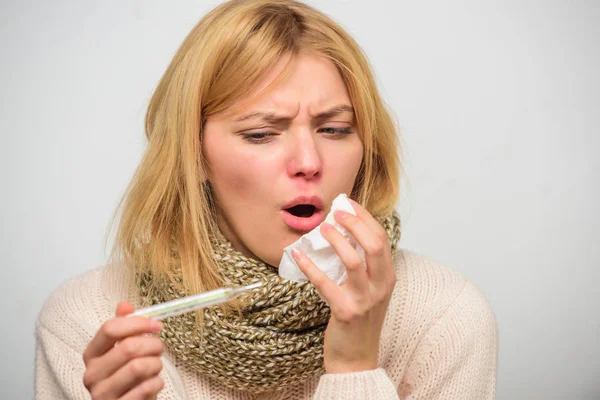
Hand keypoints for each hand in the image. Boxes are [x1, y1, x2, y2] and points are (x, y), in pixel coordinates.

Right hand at [82, 302, 165, 398]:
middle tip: (159, 349)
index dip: (138, 323)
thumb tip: (125, 305)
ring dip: (156, 364)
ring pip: (138, 367)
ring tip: (155, 367)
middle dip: (153, 345)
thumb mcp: (123, 351)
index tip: (157, 325)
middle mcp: (92, 374)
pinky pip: (145, 388)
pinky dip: (157, 383)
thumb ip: (124, 328)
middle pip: (128, 347)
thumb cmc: (128, 376)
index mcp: (91, 354)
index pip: (109, 328)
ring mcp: (102, 394)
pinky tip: (154, 383)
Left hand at [291, 199, 395, 373]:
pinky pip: (325, 283)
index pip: (381, 238)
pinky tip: (297, 253)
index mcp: (388, 276)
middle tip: (336, 211)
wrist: (356, 359)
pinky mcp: (346, 311)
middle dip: (355, 223)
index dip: (365, 218)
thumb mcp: (370, 290)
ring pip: (353, 261)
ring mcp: (365, 299)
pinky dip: (309, 266)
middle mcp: (381, 285)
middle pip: (374, 244)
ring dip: (336, 241)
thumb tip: (343, 234)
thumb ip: (363, 265)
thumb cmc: (360, 319)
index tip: (348, 203)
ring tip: (321, 228)